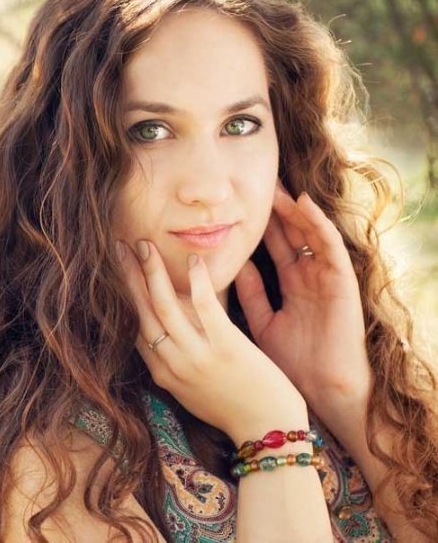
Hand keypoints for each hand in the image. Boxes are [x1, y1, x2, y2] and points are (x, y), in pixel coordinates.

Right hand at [117, 238, 307, 443]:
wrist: (267, 430)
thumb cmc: (234, 408)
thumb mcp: (192, 389)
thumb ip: (177, 358)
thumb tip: (170, 324)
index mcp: (162, 373)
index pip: (133, 328)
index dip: (122, 297)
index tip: (116, 271)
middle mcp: (172, 364)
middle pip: (141, 312)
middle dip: (128, 277)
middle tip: (119, 247)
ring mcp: (196, 356)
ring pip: (165, 305)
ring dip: (152, 272)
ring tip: (145, 246)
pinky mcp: (225, 347)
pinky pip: (205, 307)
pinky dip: (197, 281)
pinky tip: (193, 260)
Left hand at [234, 180, 372, 416]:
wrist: (321, 391)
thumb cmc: (292, 365)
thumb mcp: (263, 323)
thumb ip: (250, 294)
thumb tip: (230, 267)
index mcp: (292, 286)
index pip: (273, 246)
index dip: (257, 224)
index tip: (234, 204)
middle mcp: (310, 277)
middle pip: (290, 234)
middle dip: (273, 208)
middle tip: (253, 181)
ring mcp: (327, 278)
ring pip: (308, 233)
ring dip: (293, 208)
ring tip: (275, 184)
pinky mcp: (342, 282)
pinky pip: (329, 245)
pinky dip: (317, 222)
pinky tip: (302, 203)